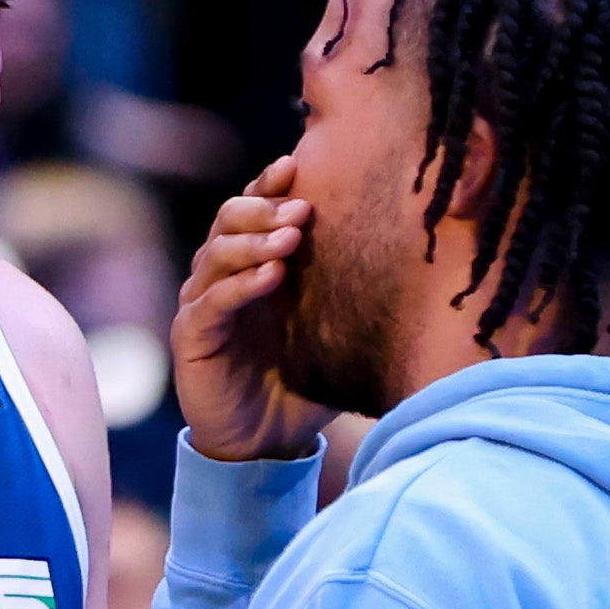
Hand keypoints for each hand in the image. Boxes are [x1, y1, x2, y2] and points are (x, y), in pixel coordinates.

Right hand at [171, 176, 331, 462]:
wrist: (267, 444)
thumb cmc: (306, 381)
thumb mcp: (335, 328)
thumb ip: (355, 290)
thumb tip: (417, 248)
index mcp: (252, 264)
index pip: (254, 208)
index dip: (270, 184)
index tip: (299, 164)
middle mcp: (221, 276)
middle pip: (229, 219)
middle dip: (264, 207)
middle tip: (303, 209)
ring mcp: (202, 304)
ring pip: (216, 253)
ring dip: (254, 240)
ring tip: (292, 236)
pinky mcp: (192, 338)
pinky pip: (211, 302)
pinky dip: (241, 285)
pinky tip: (271, 276)